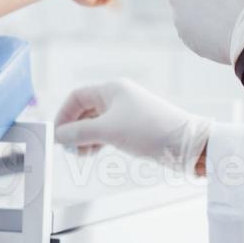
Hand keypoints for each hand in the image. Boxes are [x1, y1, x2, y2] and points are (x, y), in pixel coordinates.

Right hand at [54, 79, 211, 173]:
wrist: (187, 144)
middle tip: (67, 148)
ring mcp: (127, 113)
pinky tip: (92, 152)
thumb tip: (58, 135)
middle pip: (85, 110)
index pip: (77, 97)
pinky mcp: (134, 128)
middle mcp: (118, 97)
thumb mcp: (109, 131)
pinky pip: (107, 131)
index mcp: (112, 89)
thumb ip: (79, 133)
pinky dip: (97, 141)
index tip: (56, 135)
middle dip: (73, 128)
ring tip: (79, 154)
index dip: (63, 114)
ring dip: (84, 137)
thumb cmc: (150, 131)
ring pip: (96, 123)